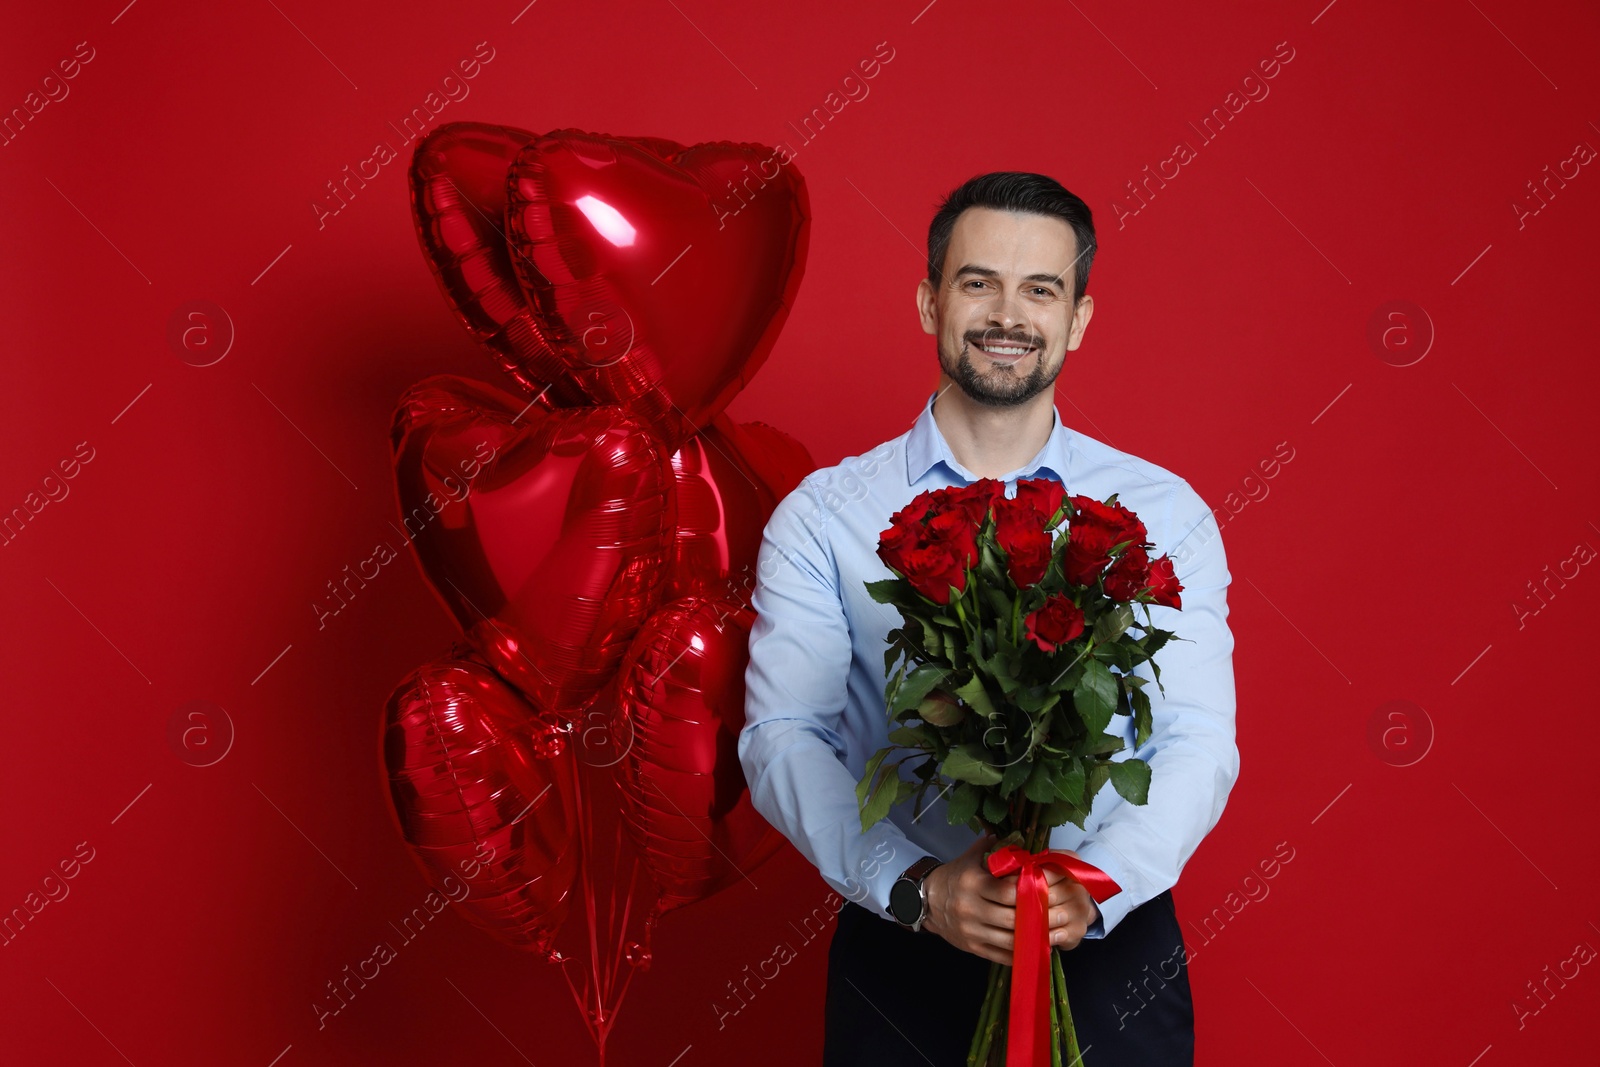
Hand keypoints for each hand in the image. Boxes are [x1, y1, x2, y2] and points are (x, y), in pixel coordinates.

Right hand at [922, 834, 1099, 964]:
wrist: (926, 902)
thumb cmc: (955, 876)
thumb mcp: (970, 857)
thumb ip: (994, 847)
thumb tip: (1020, 837)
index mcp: (973, 884)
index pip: (1008, 892)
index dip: (1030, 892)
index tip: (1048, 890)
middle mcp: (971, 909)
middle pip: (1012, 919)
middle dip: (1038, 918)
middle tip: (1060, 914)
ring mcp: (971, 931)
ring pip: (1009, 941)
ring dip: (1032, 938)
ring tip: (1052, 933)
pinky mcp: (972, 948)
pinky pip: (1001, 955)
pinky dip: (1020, 953)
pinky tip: (1034, 946)